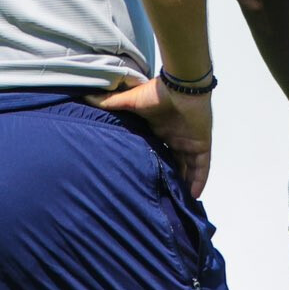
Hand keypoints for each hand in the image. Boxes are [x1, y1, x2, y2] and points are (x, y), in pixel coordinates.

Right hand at [91, 80, 213, 197]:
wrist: (181, 86)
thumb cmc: (156, 93)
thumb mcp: (130, 101)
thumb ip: (111, 103)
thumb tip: (86, 97)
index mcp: (160, 130)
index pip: (156, 152)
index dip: (153, 165)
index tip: (145, 180)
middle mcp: (175, 138)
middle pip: (173, 163)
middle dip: (169, 179)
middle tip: (161, 198)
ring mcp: (189, 142)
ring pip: (188, 168)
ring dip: (184, 183)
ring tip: (177, 203)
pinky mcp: (201, 144)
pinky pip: (202, 167)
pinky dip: (199, 180)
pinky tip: (193, 196)